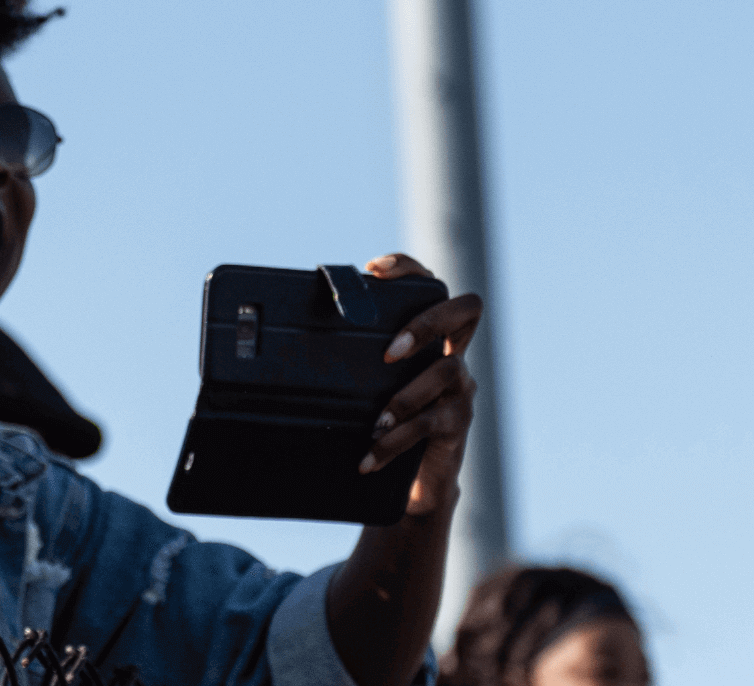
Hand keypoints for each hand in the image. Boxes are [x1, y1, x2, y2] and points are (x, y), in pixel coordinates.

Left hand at [357, 253, 482, 515]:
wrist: (414, 483)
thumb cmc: (384, 426)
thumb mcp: (368, 389)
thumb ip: (352, 363)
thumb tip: (287, 345)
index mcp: (430, 338)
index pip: (432, 285)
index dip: (410, 270)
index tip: (374, 271)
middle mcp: (453, 354)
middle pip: (466, 310)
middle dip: (427, 322)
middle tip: (390, 350)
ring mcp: (461, 387)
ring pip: (445, 371)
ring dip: (407, 395)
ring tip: (378, 420)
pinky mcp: (457, 424)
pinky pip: (431, 423)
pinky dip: (396, 441)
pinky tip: (370, 456)